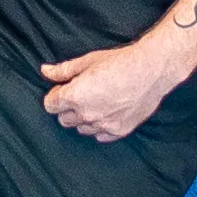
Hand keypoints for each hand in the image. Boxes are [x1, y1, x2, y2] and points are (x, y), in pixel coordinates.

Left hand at [37, 36, 190, 142]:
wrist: (151, 70)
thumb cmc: (120, 62)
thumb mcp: (88, 61)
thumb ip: (64, 70)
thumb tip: (45, 71)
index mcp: (75, 96)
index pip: (50, 105)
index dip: (55, 96)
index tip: (63, 89)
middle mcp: (86, 114)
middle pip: (64, 119)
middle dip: (67, 108)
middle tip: (80, 94)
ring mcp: (103, 125)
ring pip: (81, 129)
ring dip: (83, 118)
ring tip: (95, 102)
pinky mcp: (119, 131)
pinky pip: (100, 135)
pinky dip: (100, 127)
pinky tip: (107, 113)